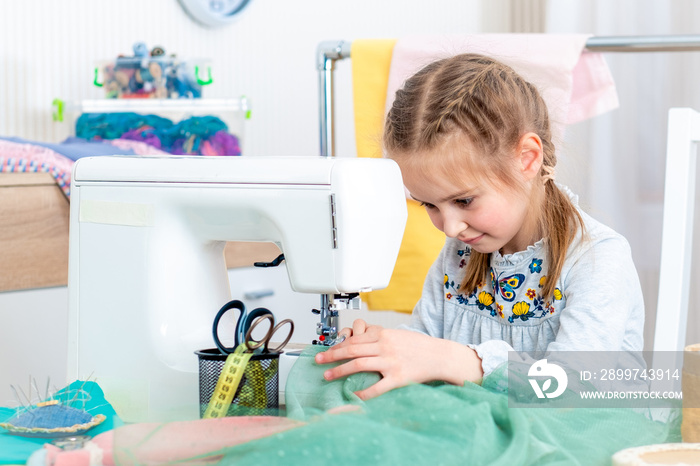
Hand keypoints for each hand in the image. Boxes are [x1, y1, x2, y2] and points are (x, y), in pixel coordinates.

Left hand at [315, 319, 482, 399]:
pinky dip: (363, 392)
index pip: (354, 338)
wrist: (440, 355)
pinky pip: (376, 386)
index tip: (327, 350)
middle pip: (351, 349)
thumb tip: (359, 340)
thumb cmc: (419, 346)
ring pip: (358, 364)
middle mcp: (384, 346)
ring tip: (328, 376)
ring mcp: (390, 362)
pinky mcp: (398, 377)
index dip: (337, 345)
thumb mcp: (397, 335)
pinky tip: (354, 396)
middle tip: (318, 360)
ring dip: (340, 370)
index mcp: (383, 334)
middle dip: (331, 355)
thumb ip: (378, 337)